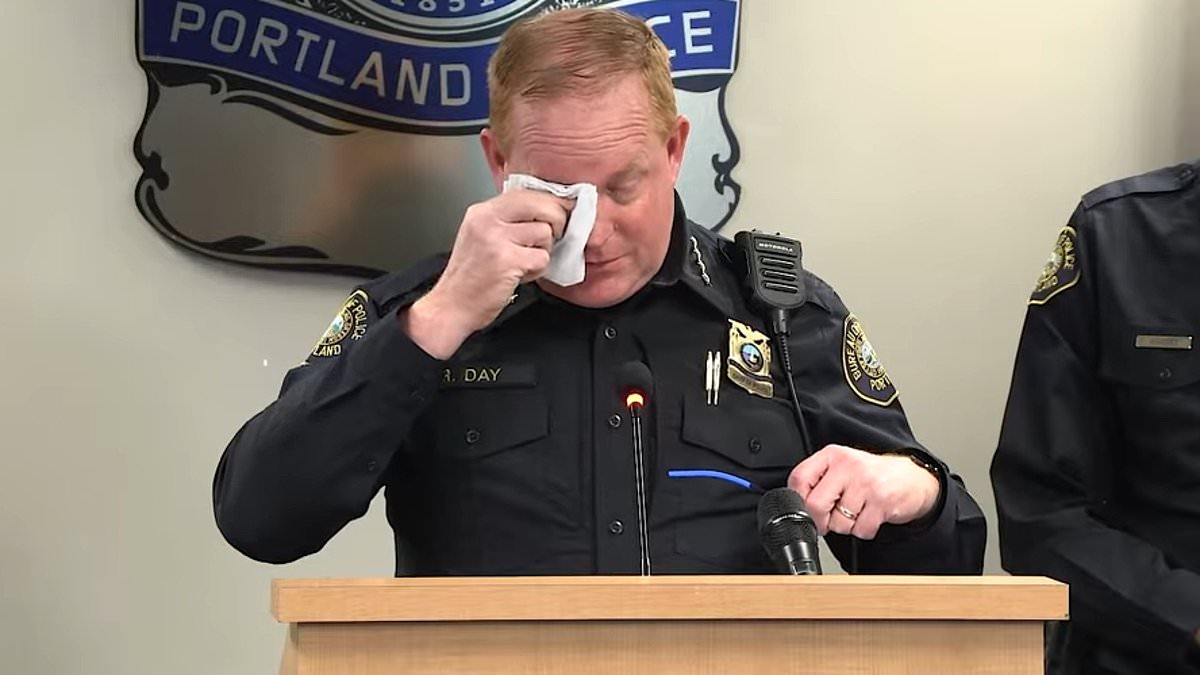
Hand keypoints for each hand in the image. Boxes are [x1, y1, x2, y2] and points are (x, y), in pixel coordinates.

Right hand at [401, 190, 570, 358]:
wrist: (451, 306)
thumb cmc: (470, 277)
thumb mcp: (481, 237)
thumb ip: (508, 221)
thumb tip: (547, 210)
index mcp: (482, 212)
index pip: (525, 193)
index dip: (549, 201)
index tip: (563, 209)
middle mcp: (487, 220)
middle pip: (540, 205)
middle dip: (557, 220)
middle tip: (552, 237)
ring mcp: (496, 239)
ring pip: (545, 232)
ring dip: (543, 251)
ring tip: (524, 263)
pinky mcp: (506, 260)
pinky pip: (542, 258)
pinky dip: (537, 270)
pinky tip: (521, 275)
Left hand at [787, 445, 939, 539]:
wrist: (914, 478)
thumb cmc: (873, 475)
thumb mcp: (842, 467)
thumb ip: (819, 480)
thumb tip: (798, 506)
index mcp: (832, 455)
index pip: (799, 478)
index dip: (798, 501)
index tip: (805, 509)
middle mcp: (848, 466)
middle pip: (815, 505)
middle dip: (820, 521)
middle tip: (828, 520)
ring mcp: (866, 484)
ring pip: (838, 522)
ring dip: (846, 526)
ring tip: (857, 512)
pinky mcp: (882, 502)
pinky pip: (860, 530)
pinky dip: (864, 530)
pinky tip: (870, 516)